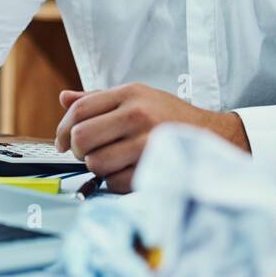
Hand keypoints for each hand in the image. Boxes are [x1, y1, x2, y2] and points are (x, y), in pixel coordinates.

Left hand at [54, 83, 250, 192]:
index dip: (61, 129)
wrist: (215, 135)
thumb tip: (64, 98)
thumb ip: (99, 99)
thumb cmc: (170, 117)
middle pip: (81, 136)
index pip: (80, 110)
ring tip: (109, 162)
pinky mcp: (154, 168)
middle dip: (76, 150)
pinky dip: (114, 182)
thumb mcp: (138, 97)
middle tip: (84, 154)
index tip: (60, 142)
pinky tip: (125, 172)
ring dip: (96, 168)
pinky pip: (114, 182)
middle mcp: (138, 115)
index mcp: (130, 94)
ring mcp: (147, 142)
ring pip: (95, 162)